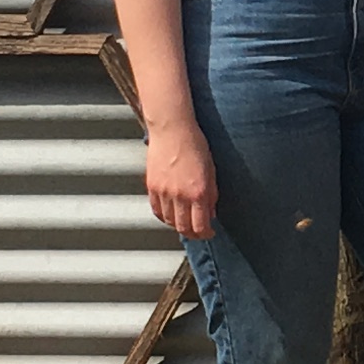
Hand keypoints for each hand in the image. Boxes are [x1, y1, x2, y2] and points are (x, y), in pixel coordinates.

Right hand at [144, 119, 216, 239]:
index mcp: (198, 192)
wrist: (172, 129)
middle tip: (198, 232)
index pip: (200, 226)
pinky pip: (156, 210)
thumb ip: (211, 195)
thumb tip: (210, 214)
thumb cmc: (195, 144)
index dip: (205, 234)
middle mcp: (180, 195)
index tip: (209, 232)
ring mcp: (164, 192)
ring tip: (184, 222)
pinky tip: (170, 214)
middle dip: (193, 234)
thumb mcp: (211, 170)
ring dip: (178, 225)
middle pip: (183, 228)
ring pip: (169, 221)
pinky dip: (164, 216)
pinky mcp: (151, 187)